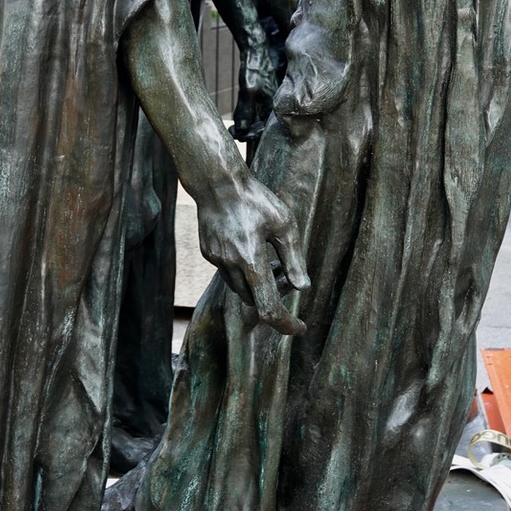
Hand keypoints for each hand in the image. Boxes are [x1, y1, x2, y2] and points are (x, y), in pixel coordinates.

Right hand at [197, 173, 309, 335]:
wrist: (217, 181)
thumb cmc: (255, 199)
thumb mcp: (284, 224)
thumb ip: (293, 258)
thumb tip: (302, 287)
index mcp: (251, 262)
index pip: (268, 308)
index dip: (285, 324)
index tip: (300, 328)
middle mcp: (231, 266)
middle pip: (255, 299)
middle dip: (273, 293)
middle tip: (285, 271)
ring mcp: (216, 260)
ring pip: (240, 287)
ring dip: (257, 282)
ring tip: (270, 257)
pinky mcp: (209, 252)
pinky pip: (229, 271)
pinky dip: (243, 269)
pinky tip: (251, 244)